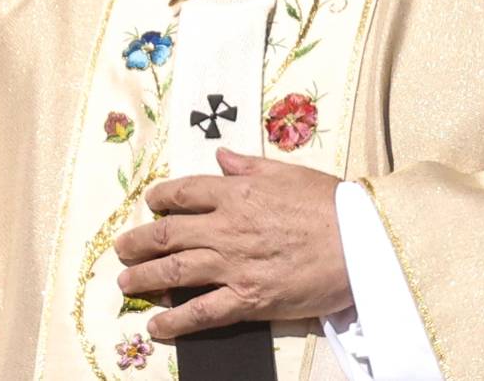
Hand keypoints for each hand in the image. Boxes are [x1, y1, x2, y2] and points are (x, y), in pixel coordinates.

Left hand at [114, 148, 350, 340]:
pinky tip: (156, 326)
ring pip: (176, 272)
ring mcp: (235, 266)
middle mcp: (227, 227)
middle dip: (139, 242)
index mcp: (236, 192)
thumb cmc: (329, 204)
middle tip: (121, 248)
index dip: (159, 198)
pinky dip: (175, 321)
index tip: (149, 203)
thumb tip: (220, 157)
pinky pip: (203, 313)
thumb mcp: (285, 172)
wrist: (362, 244)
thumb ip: (247, 165)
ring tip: (125, 283)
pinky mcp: (249, 300)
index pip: (183, 192)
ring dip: (145, 278)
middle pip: (168, 234)